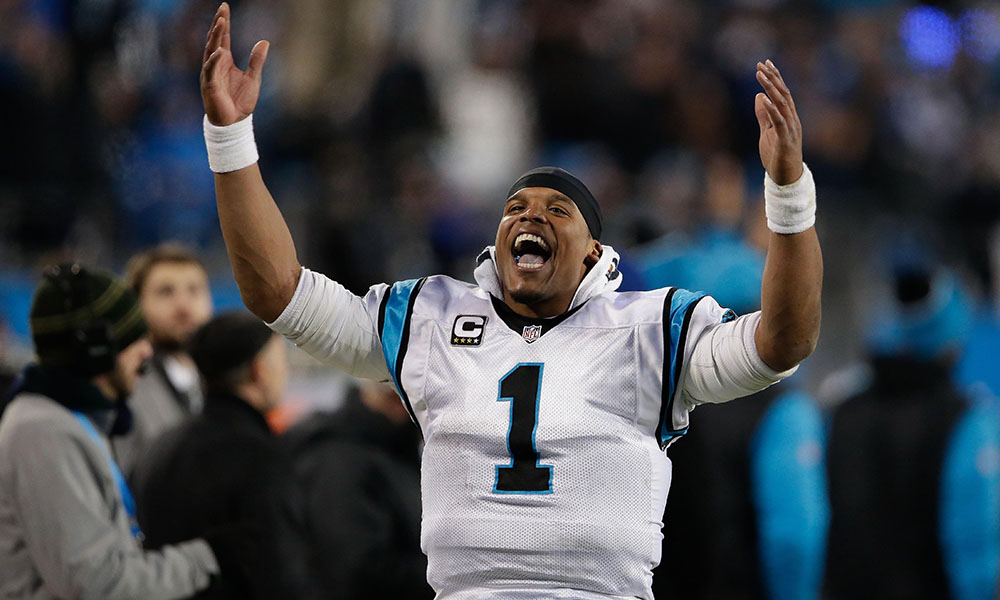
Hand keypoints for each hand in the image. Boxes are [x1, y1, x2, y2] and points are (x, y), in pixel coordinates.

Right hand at [201, 3, 268, 125]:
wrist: (234, 122)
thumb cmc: (241, 101)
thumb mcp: (253, 78)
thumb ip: (257, 60)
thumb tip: (264, 41)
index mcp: (225, 60)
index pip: (224, 37)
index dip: (224, 23)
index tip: (225, 7)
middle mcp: (215, 63)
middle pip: (215, 39)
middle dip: (218, 24)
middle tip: (222, 9)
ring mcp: (210, 73)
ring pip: (211, 50)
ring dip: (215, 36)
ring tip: (221, 22)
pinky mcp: (209, 85)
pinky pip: (210, 69)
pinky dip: (214, 60)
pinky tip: (219, 50)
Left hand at [754, 59, 802, 184]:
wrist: (786, 179)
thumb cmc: (777, 156)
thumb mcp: (767, 132)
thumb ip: (764, 116)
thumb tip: (759, 97)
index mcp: (788, 117)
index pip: (782, 92)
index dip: (775, 77)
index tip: (765, 63)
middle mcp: (792, 119)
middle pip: (783, 94)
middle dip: (772, 78)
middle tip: (761, 64)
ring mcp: (790, 129)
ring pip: (782, 104)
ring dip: (771, 89)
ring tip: (761, 76)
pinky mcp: (786, 140)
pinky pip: (779, 122)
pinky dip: (772, 110)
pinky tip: (764, 99)